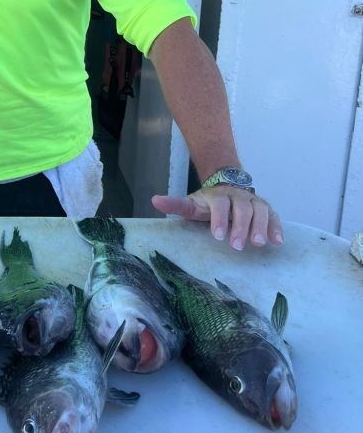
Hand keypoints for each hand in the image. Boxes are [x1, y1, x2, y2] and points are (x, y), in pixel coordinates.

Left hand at [151, 186, 282, 250]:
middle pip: (242, 208)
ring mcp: (253, 201)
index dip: (219, 219)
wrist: (227, 186)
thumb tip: (154, 200)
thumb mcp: (191, 204)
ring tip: (258, 244)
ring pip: (260, 210)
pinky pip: (274, 216)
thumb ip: (175, 204)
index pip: (220, 205)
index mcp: (218, 196)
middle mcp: (238, 196)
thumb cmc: (207, 203)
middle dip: (240, 227)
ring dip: (260, 227)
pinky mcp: (266, 209)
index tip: (217, 236)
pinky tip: (277, 242)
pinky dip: (276, 227)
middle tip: (237, 246)